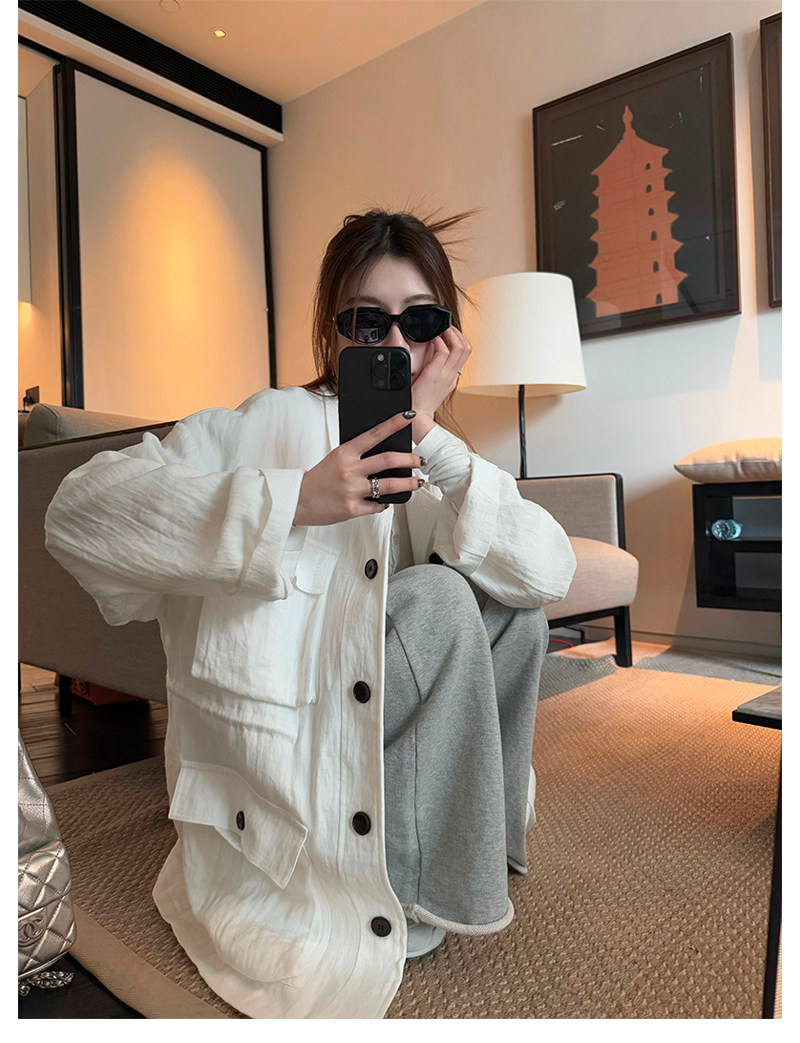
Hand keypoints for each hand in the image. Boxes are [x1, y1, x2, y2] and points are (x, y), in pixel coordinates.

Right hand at [293, 412, 421, 525]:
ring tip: (417, 482)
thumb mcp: (336, 459)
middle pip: (388, 460)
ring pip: (389, 485)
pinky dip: (384, 504)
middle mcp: (349, 469)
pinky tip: (385, 501)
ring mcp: (352, 490)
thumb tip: (383, 452)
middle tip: (420, 460)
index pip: (374, 433)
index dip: (394, 423)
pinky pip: (377, 506)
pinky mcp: (352, 509)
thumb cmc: (319, 479)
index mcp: (345, 452)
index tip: (408, 416)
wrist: (298, 501)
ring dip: (408, 483)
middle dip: (410, 459)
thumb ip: (357, 455)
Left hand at [410, 326, 471, 441]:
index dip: (458, 340)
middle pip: (467, 348)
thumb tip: (430, 358)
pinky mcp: (435, 374)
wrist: (416, 417)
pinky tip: (431, 340)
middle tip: (445, 327)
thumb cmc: (418, 402)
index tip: (448, 333)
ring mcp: (445, 374)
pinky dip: (438, 341)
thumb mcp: (430, 386)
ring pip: (460, 347)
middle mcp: (452, 375)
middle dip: (457, 332)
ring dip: (450, 333)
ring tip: (441, 329)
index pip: (464, 354)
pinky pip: (443, 351)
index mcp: (452, 378)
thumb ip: (434, 373)